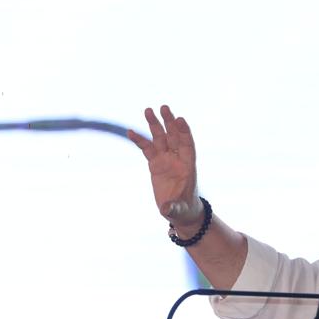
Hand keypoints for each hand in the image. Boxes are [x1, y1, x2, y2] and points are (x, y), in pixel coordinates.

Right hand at [127, 105, 202, 227]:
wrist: (179, 211)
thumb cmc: (183, 209)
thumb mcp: (179, 210)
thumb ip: (173, 208)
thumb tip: (165, 210)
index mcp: (188, 166)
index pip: (187, 144)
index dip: (184, 132)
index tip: (180, 119)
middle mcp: (177, 159)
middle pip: (174, 136)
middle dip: (169, 122)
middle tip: (164, 107)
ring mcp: (166, 159)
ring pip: (160, 138)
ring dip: (155, 124)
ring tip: (148, 110)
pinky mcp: (155, 163)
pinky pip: (147, 148)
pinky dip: (140, 140)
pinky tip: (130, 131)